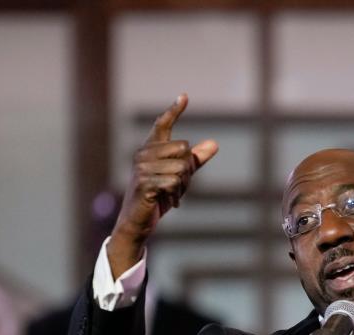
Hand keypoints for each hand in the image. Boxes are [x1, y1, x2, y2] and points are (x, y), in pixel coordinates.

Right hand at [108, 93, 218, 278]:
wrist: (138, 219)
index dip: (174, 110)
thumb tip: (215, 143)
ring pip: (181, 168)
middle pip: (184, 149)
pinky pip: (174, 181)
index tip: (185, 96)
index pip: (163, 124)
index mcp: (151, 148)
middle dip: (188, 170)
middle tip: (177, 185)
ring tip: (171, 194)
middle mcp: (144, 154)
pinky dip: (176, 194)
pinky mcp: (144, 183)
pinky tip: (167, 201)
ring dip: (182, 186)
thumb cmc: (158, 196)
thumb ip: (195, 160)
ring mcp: (142, 168)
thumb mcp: (179, 176)